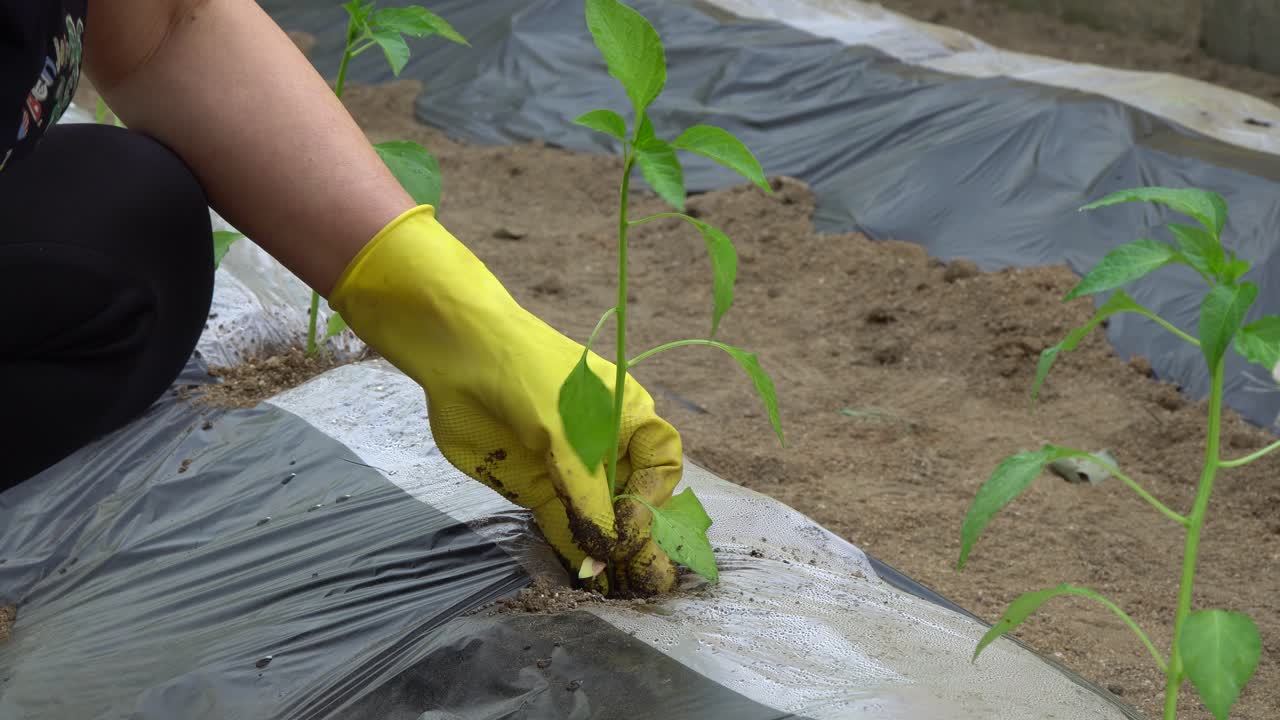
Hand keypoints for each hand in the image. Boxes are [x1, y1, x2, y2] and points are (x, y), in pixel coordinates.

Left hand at [329, 206, 683, 595]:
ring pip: (598, 518)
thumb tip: (608, 550)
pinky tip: (587, 576)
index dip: (654, 494)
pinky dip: (575, 551)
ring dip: (611, 553)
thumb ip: (587, 493)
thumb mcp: (566, 431)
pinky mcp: (534, 487)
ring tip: (626, 590)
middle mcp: (604, 445)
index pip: (660, 463)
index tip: (632, 518)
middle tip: (650, 581)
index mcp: (628, 414)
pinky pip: (562, 525)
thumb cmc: (528, 373)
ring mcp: (568, 468)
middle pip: (633, 498)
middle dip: (642, 537)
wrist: (459, 354)